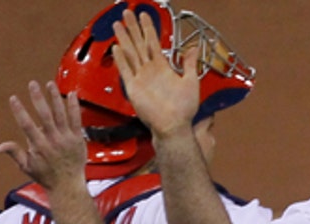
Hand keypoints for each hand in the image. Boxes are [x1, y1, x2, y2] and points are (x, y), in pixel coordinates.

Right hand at [0, 81, 86, 190]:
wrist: (68, 185)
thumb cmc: (46, 176)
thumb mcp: (27, 167)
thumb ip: (15, 153)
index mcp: (38, 146)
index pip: (27, 125)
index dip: (19, 111)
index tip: (14, 98)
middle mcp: (53, 140)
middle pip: (44, 115)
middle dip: (37, 98)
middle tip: (32, 84)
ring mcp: (66, 138)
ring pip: (60, 114)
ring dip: (54, 97)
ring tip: (49, 84)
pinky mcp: (77, 138)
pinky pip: (76, 119)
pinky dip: (74, 106)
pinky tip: (71, 93)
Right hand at [111, 8, 199, 137]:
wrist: (174, 126)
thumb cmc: (184, 109)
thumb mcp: (192, 82)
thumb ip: (190, 64)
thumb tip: (193, 48)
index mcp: (162, 68)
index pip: (153, 42)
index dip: (149, 28)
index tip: (144, 15)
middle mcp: (150, 70)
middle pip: (139, 43)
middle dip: (133, 27)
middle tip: (127, 12)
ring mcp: (140, 78)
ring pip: (131, 53)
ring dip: (124, 38)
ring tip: (118, 24)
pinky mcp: (134, 88)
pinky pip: (126, 71)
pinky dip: (121, 59)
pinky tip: (116, 47)